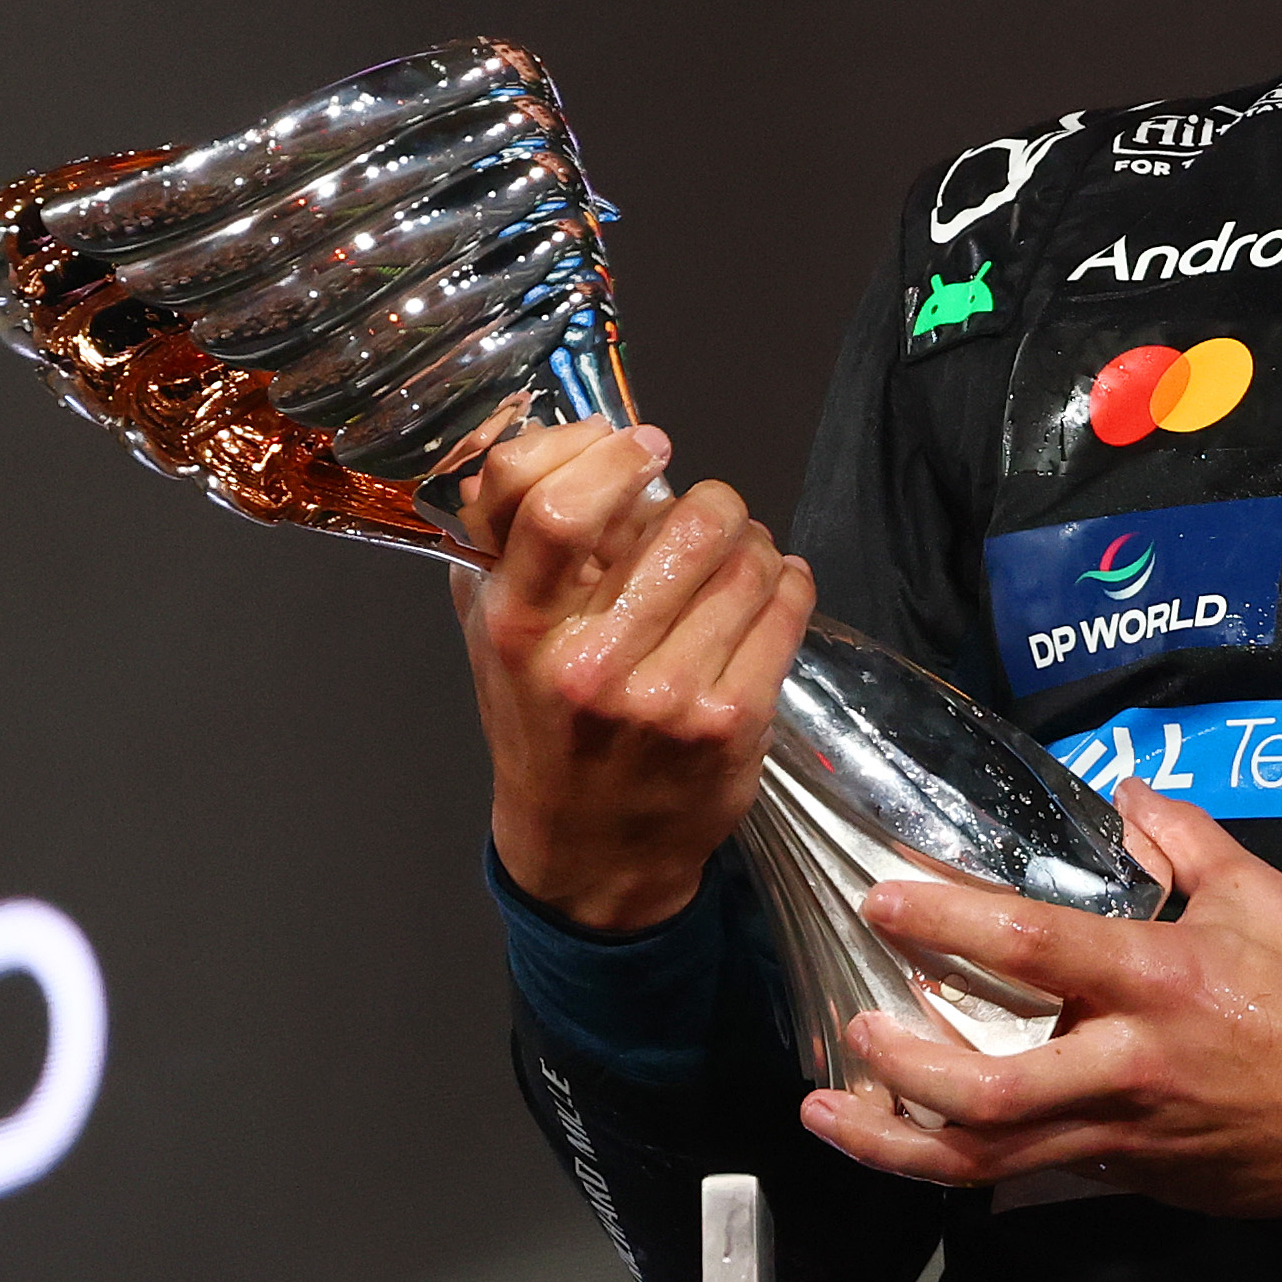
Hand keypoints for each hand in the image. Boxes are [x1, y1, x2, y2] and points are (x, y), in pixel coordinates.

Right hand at [456, 419, 814, 932]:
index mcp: (519, 628)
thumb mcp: (493, 631)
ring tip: (738, 556)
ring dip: (753, 542)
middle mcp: (590, 663)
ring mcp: (667, 697)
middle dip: (710, 501)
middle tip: (707, 514)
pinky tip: (772, 587)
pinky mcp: (732, 722)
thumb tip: (554, 433)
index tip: (643, 448)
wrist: (589, 848)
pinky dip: (789, 580)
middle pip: (685, 522)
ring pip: (748, 560)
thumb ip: (502, 536)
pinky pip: (787, 607)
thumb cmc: (541, 721)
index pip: (553, 507)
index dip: (610, 455)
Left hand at [801, 780, 1281, 1218]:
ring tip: (831, 1118)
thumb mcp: (1263, 897)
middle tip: (848, 1034)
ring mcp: (1124, 1134)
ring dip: (896, 1142)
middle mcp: (1128, 1065)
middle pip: (984, 1089)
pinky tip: (915, 1139)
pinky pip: (1030, 1172)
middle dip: (898, 1069)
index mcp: (1159, 980)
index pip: (1030, 946)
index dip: (945, 920)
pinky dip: (963, 1158)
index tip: (884, 899)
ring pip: (987, 1159)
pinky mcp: (1131, 1177)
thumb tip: (1128, 795)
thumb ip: (1184, 840)